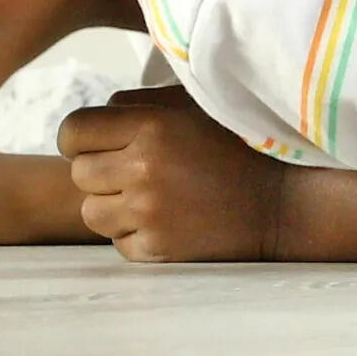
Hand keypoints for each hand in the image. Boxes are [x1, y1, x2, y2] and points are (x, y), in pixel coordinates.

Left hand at [56, 85, 285, 261]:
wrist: (284, 204)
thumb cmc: (233, 146)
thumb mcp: (185, 105)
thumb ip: (132, 104)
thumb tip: (92, 120)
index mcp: (147, 126)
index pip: (72, 132)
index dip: (76, 139)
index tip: (93, 144)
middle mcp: (144, 169)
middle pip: (79, 174)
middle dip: (98, 171)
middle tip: (129, 171)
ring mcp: (151, 213)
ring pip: (91, 212)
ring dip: (110, 205)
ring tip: (145, 197)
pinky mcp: (162, 250)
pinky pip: (118, 243)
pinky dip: (132, 235)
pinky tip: (163, 221)